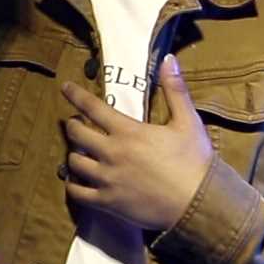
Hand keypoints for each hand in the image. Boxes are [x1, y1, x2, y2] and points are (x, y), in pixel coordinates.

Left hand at [61, 55, 213, 230]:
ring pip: (74, 162)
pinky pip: (78, 192)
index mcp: (128, 131)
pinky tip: (75, 181)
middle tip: (75, 123)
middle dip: (72, 125)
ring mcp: (107, 179)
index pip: (92, 107)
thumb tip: (168, 59)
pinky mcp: (108, 202)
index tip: (65, 88)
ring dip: (74, 154)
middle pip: (77, 134)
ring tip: (79, 152)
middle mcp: (111, 153)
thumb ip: (175, 89)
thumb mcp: (188, 121)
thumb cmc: (194, 161)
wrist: (198, 204)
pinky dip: (73, 185)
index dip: (75, 95)